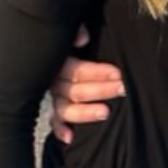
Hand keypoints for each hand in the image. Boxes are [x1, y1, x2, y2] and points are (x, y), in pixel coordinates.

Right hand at [46, 27, 125, 144]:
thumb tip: (83, 38)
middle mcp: (52, 81)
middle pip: (74, 89)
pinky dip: (60, 130)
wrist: (44, 48)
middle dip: (100, 89)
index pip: (76, 69)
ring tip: (105, 113)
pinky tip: (70, 138)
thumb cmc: (68, 40)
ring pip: (65, 108)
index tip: (118, 74)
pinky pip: (55, 121)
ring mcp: (52, 97)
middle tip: (122, 89)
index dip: (97, 72)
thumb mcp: (70, 29)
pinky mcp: (54, 110)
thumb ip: (75, 30)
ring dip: (84, 112)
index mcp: (56, 61)